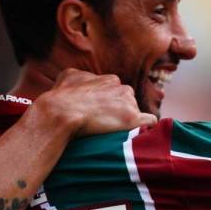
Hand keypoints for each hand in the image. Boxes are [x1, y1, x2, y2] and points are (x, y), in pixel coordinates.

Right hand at [36, 69, 156, 137]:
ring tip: (113, 132)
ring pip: (136, 111)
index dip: (109, 103)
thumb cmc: (61, 96)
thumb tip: (80, 78)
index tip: (101, 113)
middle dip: (120, 111)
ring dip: (128, 120)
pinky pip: (149, 121)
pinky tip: (142, 134)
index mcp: (109, 79)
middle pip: (128, 101)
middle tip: (106, 124)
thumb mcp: (69, 76)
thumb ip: (81, 76)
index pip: (117, 91)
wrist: (60, 111)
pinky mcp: (132, 118)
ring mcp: (128, 103)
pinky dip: (147, 127)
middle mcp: (122, 88)